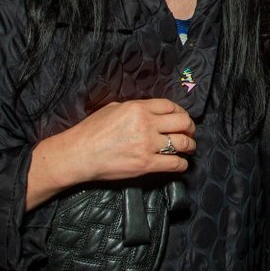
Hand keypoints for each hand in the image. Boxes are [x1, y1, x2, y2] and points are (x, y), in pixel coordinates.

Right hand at [26, 98, 195, 209]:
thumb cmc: (91, 131)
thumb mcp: (113, 108)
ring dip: (190, 146)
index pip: (171, 106)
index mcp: (138, 108)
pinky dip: (182, 164)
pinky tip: (180, 164)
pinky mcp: (146, 164)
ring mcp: (147, 145)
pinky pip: (174, 164)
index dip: (180, 112)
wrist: (79, 154)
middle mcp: (146, 124)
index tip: (181, 118)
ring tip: (189, 148)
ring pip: (182, 143)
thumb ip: (135, 108)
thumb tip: (151, 111)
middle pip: (183, 122)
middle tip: (190, 133)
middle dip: (190, 128)